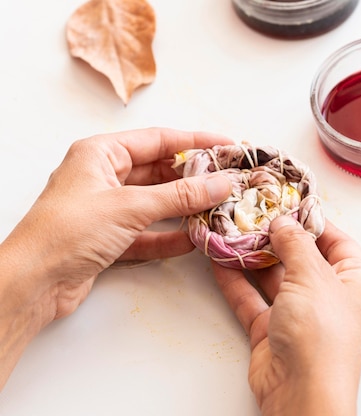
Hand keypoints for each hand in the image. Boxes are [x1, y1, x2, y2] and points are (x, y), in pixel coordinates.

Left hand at [0, 128, 232, 388]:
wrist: (33, 283)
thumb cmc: (69, 231)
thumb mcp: (130, 207)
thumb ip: (179, 196)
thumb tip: (220, 183)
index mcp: (101, 154)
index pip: (158, 140)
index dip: (195, 141)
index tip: (226, 146)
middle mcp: (104, 177)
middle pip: (159, 172)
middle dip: (193, 178)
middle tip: (228, 181)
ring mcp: (107, 210)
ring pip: (156, 203)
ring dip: (184, 209)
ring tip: (217, 209)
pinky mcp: (110, 239)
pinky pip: (148, 233)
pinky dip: (169, 237)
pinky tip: (193, 240)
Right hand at [213, 215, 360, 415]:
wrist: (302, 393)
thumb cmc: (322, 333)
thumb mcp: (313, 275)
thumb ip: (295, 243)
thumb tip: (284, 221)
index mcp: (359, 281)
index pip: (336, 240)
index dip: (311, 220)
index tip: (286, 201)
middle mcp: (332, 297)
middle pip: (303, 257)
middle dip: (276, 237)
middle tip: (252, 213)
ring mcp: (302, 315)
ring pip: (275, 278)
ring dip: (253, 257)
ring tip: (231, 230)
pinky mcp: (275, 331)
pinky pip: (254, 299)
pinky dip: (237, 282)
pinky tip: (221, 261)